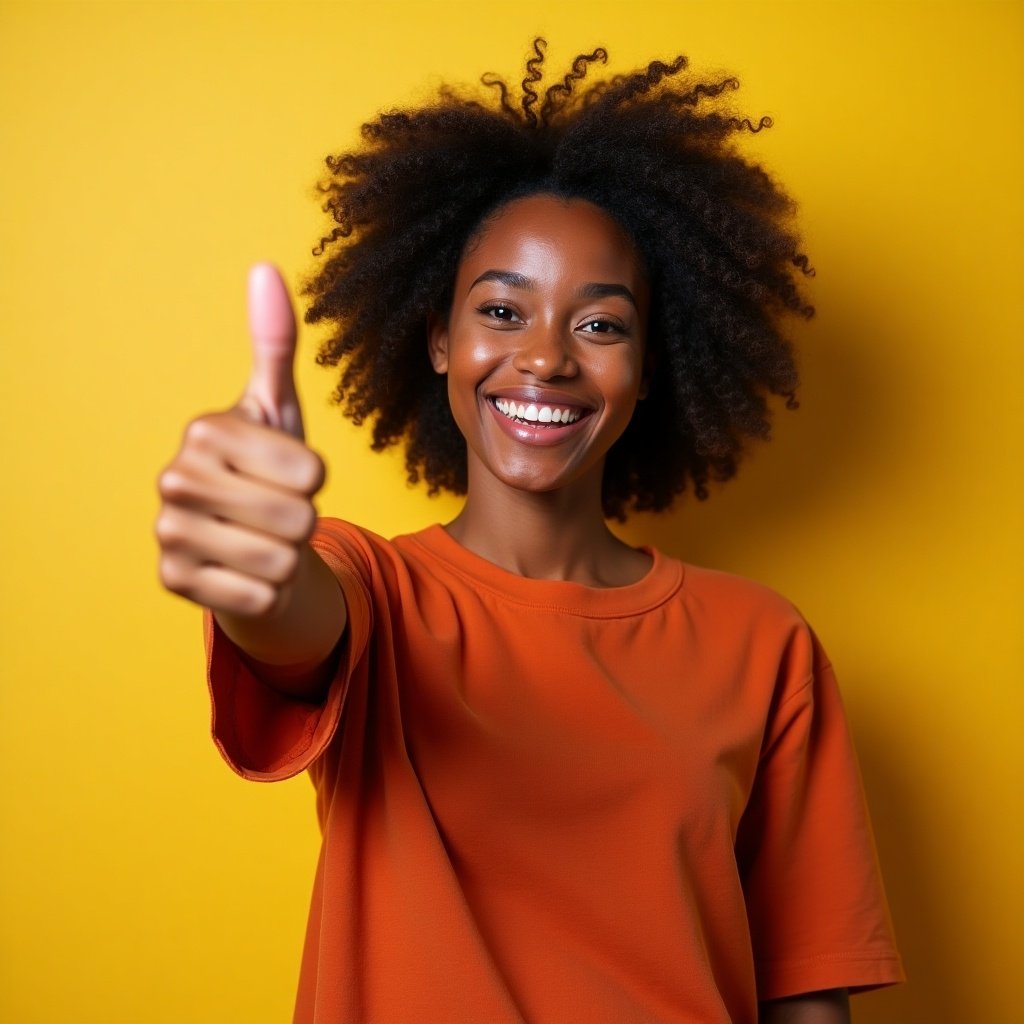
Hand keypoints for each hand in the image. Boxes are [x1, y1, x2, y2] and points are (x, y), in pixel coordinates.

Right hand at [156, 264, 325, 617]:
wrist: (244, 540)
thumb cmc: (267, 470)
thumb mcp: (279, 409)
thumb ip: (274, 344)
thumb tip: (265, 268)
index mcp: (205, 432)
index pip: (311, 472)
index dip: (316, 481)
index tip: (289, 474)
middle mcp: (174, 479)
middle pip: (297, 518)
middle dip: (303, 523)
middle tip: (277, 513)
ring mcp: (169, 534)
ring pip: (281, 562)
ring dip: (287, 558)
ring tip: (263, 539)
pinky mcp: (174, 583)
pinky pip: (259, 597)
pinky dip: (268, 592)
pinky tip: (246, 571)